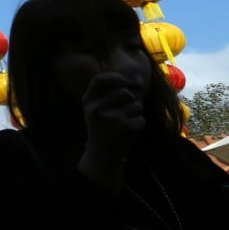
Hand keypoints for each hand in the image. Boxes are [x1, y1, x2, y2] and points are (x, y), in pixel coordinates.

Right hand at [79, 71, 144, 186]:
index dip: (114, 77)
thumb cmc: (100, 126)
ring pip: (137, 105)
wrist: (102, 153)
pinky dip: (139, 124)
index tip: (124, 81)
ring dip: (136, 113)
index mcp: (88, 101)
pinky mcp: (124, 128)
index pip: (99, 80)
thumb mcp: (93, 108)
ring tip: (126, 121)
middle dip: (131, 99)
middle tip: (125, 109)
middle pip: (125, 92)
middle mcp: (97, 108)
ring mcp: (111, 118)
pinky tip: (129, 130)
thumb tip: (131, 79)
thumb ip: (104, 93)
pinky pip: (141, 119)